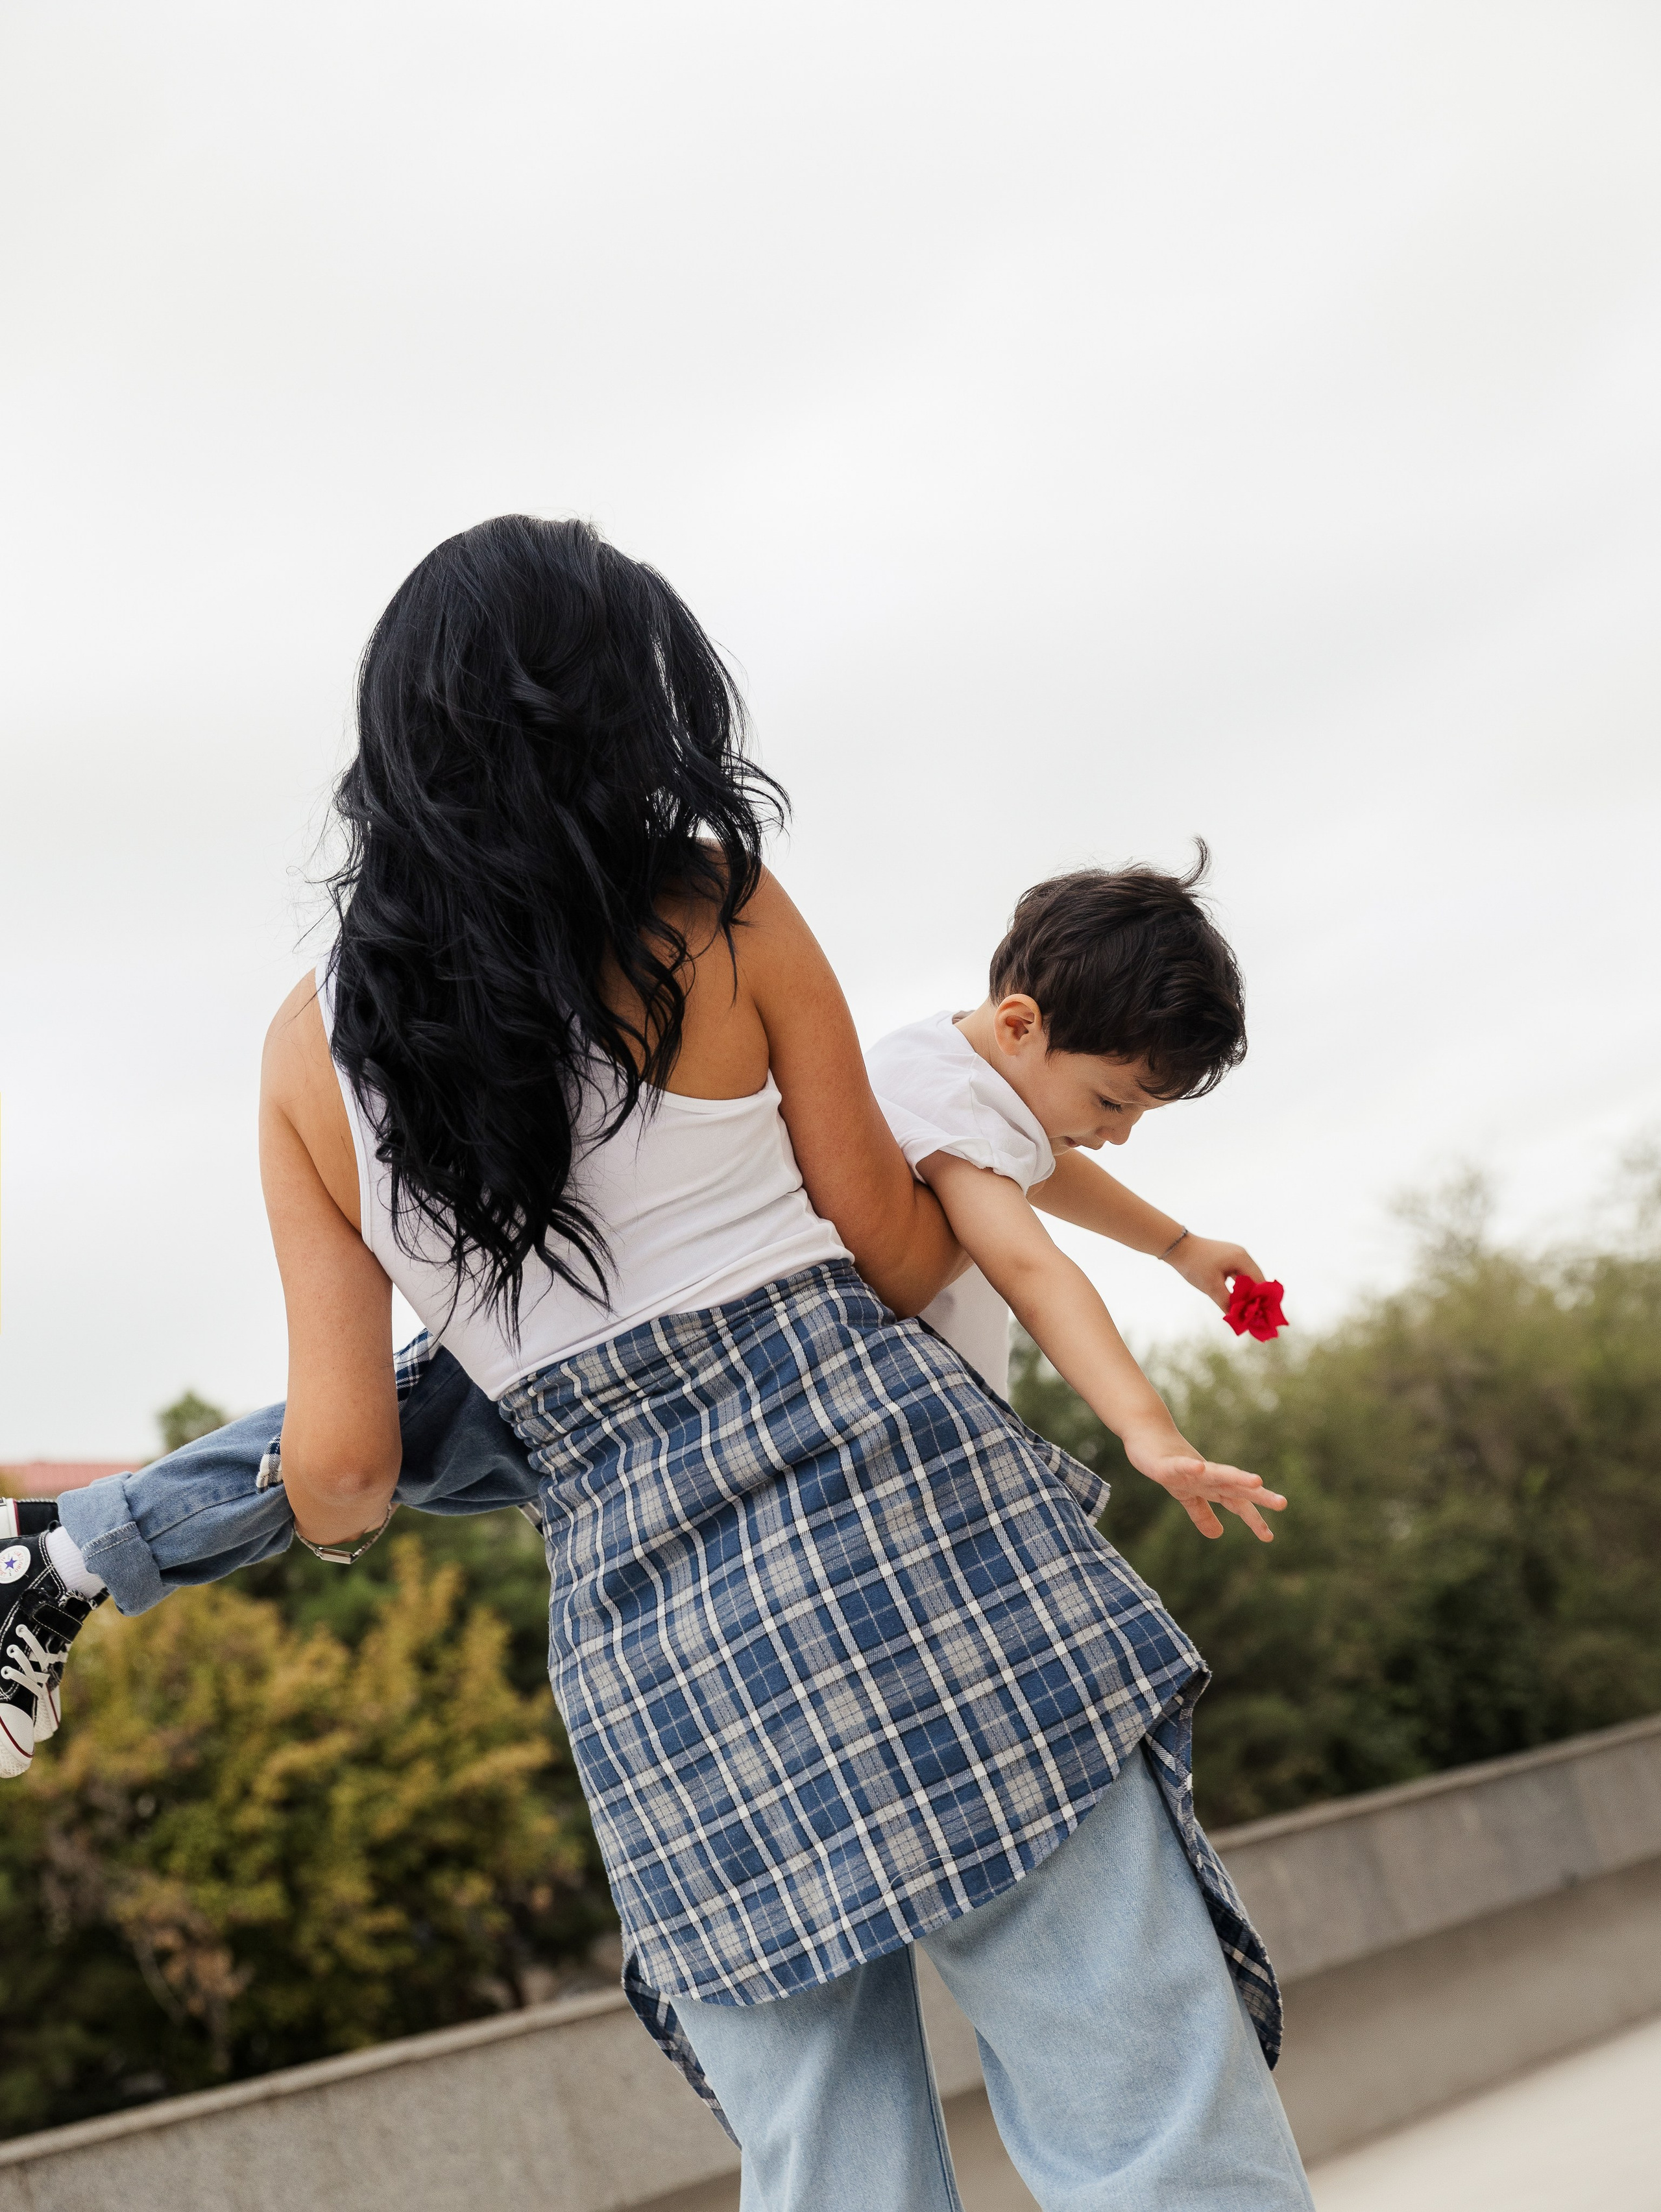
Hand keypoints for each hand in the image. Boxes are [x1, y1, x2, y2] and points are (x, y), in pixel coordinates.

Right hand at [1120, 1420, 1285, 1541]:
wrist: (1146, 1435)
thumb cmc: (1169, 1464)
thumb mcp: (1186, 1496)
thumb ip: (1202, 1514)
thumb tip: (1218, 1535)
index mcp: (1212, 1486)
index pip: (1238, 1504)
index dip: (1254, 1519)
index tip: (1268, 1537)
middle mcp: (1207, 1476)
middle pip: (1236, 1487)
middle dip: (1259, 1495)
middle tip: (1282, 1503)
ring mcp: (1190, 1469)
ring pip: (1217, 1473)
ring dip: (1237, 1477)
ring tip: (1256, 1481)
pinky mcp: (1168, 1463)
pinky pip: (1181, 1465)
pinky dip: (1190, 1466)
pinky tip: (1199, 1466)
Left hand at [1166, 1235, 1263, 1314]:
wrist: (1176, 1247)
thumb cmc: (1194, 1264)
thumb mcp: (1211, 1287)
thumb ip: (1227, 1303)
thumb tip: (1238, 1318)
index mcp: (1242, 1259)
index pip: (1260, 1282)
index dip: (1262, 1299)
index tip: (1262, 1315)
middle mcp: (1241, 1255)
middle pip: (1255, 1280)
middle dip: (1255, 1297)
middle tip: (1255, 1316)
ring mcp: (1234, 1255)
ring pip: (1246, 1278)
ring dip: (1246, 1293)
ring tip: (1246, 1310)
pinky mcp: (1226, 1259)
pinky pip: (1237, 1275)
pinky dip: (1238, 1287)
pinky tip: (1235, 1299)